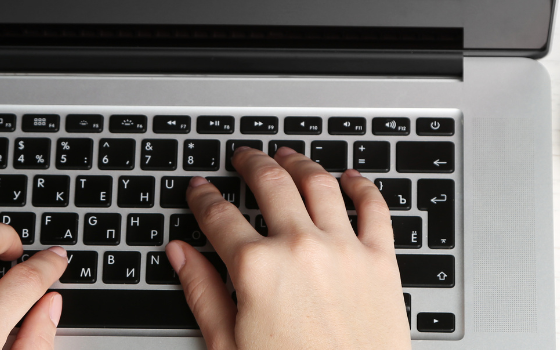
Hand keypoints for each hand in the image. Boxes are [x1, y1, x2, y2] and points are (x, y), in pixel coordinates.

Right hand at [168, 146, 409, 348]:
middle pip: (270, 183)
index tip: (198, 189)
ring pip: (319, 184)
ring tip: (288, 155)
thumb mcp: (228, 344)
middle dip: (250, 163)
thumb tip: (179, 254)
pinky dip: (362, 186)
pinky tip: (351, 178)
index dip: (203, 197)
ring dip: (300, 162)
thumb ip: (202, 292)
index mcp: (255, 268)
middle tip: (242, 157)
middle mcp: (299, 248)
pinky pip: (375, 208)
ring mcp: (343, 250)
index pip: (218, 216)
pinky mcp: (381, 261)